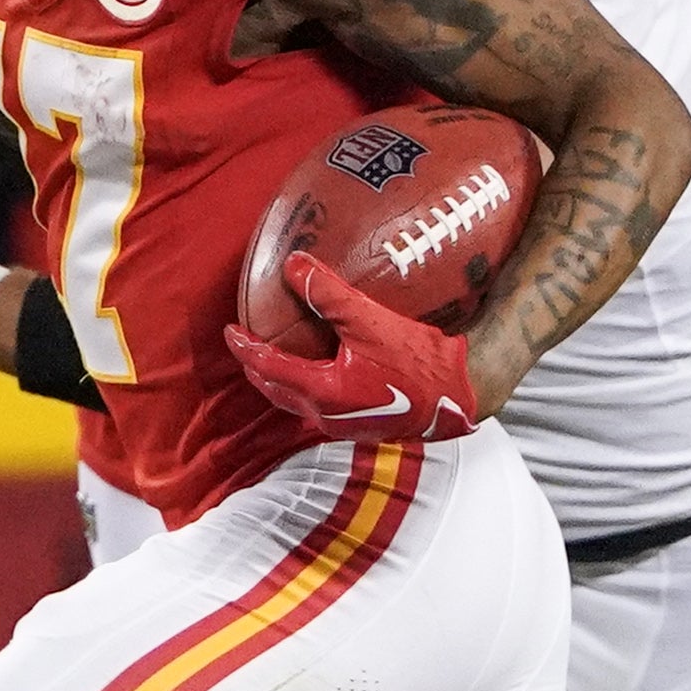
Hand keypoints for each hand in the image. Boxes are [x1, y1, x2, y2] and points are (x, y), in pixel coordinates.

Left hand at [224, 252, 482, 443]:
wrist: (459, 398)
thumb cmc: (419, 362)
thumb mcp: (370, 321)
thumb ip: (328, 294)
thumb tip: (293, 264)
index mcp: (322, 392)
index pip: (268, 368)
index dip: (245, 348)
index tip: (231, 330)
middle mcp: (327, 417)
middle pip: (276, 391)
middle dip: (257, 368)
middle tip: (248, 344)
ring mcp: (344, 426)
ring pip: (297, 403)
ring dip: (280, 380)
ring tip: (276, 355)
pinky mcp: (362, 427)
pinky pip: (320, 406)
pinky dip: (306, 386)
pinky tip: (321, 368)